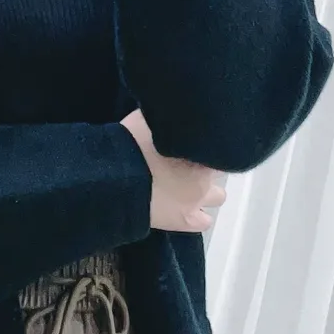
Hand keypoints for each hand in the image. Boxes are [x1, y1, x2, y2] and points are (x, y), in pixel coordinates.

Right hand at [119, 107, 227, 234]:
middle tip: (187, 160)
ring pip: (218, 196)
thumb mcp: (150, 118)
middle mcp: (205, 174)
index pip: (219, 144)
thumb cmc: (130, 144)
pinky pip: (204, 221)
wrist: (115, 181)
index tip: (191, 140)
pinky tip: (187, 208)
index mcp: (199, 148)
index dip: (205, 142)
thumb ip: (168, 118)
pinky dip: (199, 215)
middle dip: (207, 164)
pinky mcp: (183, 221)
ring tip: (187, 185)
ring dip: (207, 189)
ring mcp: (196, 200)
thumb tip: (172, 111)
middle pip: (218, 169)